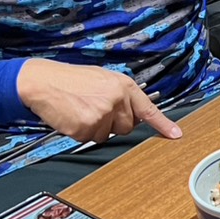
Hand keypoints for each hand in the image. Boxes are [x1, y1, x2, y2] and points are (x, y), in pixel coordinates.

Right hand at [16, 59, 180, 142]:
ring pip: (106, 135)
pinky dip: (80, 132)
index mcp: (124, 86)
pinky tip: (72, 116)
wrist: (43, 81)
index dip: (163, 124)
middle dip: (113, 123)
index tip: (176, 135)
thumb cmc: (72, 80)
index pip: (148, 110)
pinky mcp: (86, 127)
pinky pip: (89, 139)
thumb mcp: (103, 79)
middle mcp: (117, 100)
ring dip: (95, 128)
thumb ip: (121, 94)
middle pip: (126, 127)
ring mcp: (102, 114)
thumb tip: (134, 111)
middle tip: (95, 109)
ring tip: (81, 110)